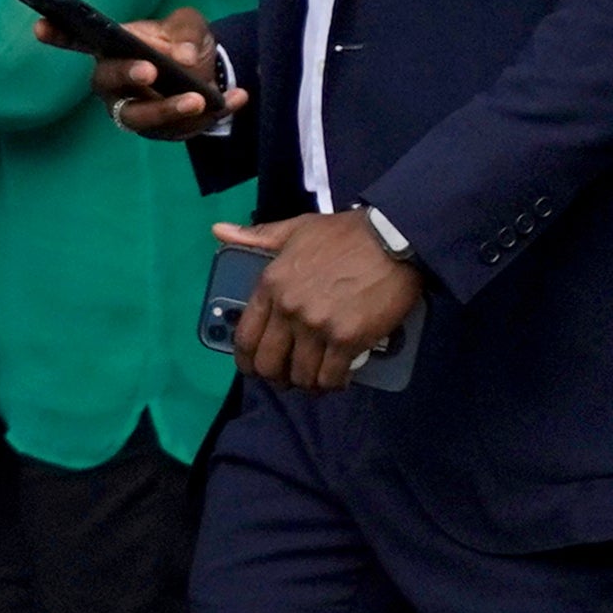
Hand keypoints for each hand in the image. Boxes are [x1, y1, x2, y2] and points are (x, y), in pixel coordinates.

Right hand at [91, 5, 243, 140]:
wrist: (193, 58)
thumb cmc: (175, 37)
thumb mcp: (186, 24)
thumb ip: (185, 33)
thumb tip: (185, 57)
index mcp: (113, 62)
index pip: (109, 71)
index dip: (125, 73)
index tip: (151, 70)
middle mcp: (119, 95)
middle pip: (129, 113)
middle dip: (160, 110)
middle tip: (194, 100)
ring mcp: (140, 116)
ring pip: (158, 128)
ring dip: (187, 118)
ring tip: (212, 102)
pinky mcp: (164, 129)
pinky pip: (187, 129)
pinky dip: (213, 115)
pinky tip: (236, 98)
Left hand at [223, 213, 423, 394]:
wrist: (394, 238)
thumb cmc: (346, 233)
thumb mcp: (295, 228)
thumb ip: (258, 236)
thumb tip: (218, 231)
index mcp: (270, 285)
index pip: (245, 336)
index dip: (246, 360)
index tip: (253, 367)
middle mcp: (288, 309)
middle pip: (268, 363)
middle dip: (276, 376)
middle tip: (288, 378)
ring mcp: (316, 326)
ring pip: (300, 374)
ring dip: (306, 382)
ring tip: (316, 380)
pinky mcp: (348, 339)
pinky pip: (331, 376)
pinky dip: (333, 384)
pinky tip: (338, 380)